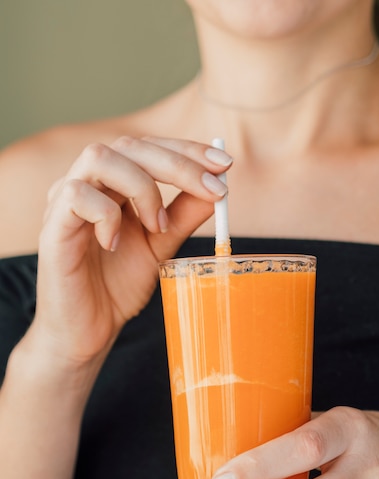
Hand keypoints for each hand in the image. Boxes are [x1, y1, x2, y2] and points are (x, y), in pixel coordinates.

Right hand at [32, 136, 231, 362]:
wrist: (88, 330)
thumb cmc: (118, 286)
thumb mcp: (160, 247)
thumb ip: (182, 217)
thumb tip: (218, 190)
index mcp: (114, 185)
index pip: (150, 148)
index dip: (188, 151)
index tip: (223, 165)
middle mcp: (90, 184)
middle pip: (130, 145)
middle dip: (178, 164)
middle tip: (213, 189)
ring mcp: (67, 202)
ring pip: (100, 157)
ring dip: (142, 188)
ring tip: (157, 227)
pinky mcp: (53, 227)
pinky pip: (76, 195)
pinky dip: (106, 214)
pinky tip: (115, 244)